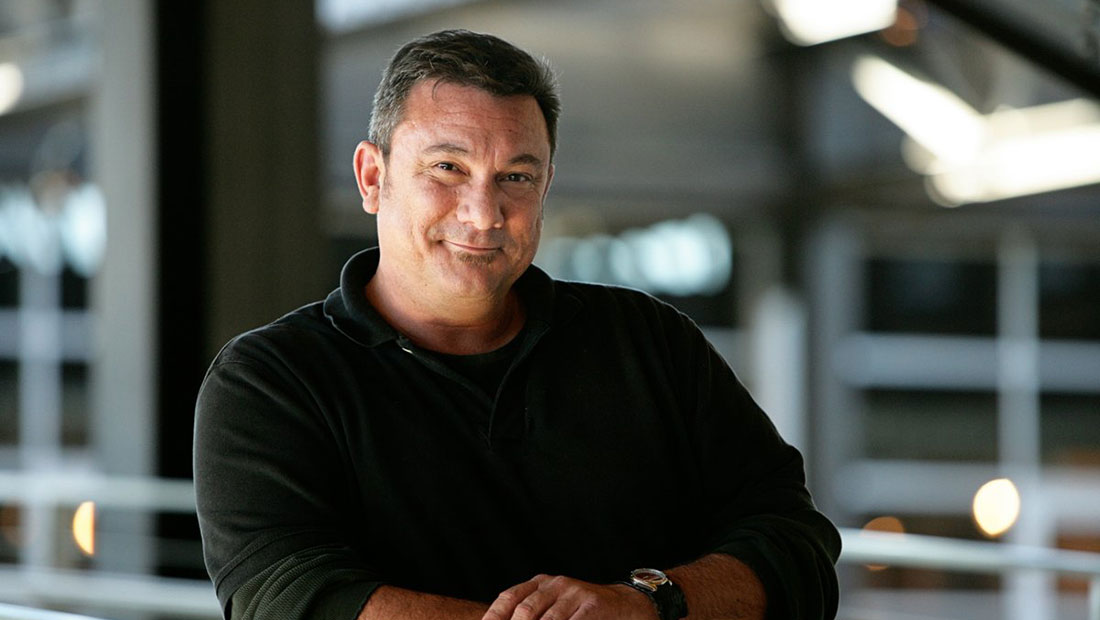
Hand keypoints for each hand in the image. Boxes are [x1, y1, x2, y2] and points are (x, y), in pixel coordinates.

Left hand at [481, 574, 657, 619]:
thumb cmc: (582, 612)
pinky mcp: (593, 605)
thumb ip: (533, 614)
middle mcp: (556, 584)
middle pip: (525, 610)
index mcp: (541, 583)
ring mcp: (575, 593)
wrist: (626, 606)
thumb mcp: (555, 607)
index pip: (509, 597)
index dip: (494, 616)